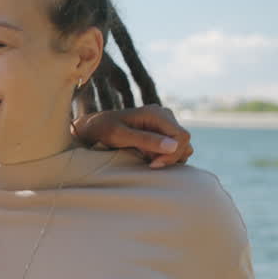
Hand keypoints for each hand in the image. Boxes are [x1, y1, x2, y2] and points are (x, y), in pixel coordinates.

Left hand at [71, 105, 193, 167]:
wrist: (92, 128)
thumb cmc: (102, 130)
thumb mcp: (120, 136)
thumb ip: (146, 140)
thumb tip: (174, 146)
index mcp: (156, 113)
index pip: (182, 136)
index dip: (173, 153)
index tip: (154, 164)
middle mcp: (164, 116)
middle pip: (184, 143)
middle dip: (171, 157)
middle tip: (150, 165)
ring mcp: (163, 125)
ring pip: (182, 147)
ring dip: (168, 157)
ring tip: (147, 160)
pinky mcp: (160, 133)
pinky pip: (174, 149)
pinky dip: (164, 156)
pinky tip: (147, 158)